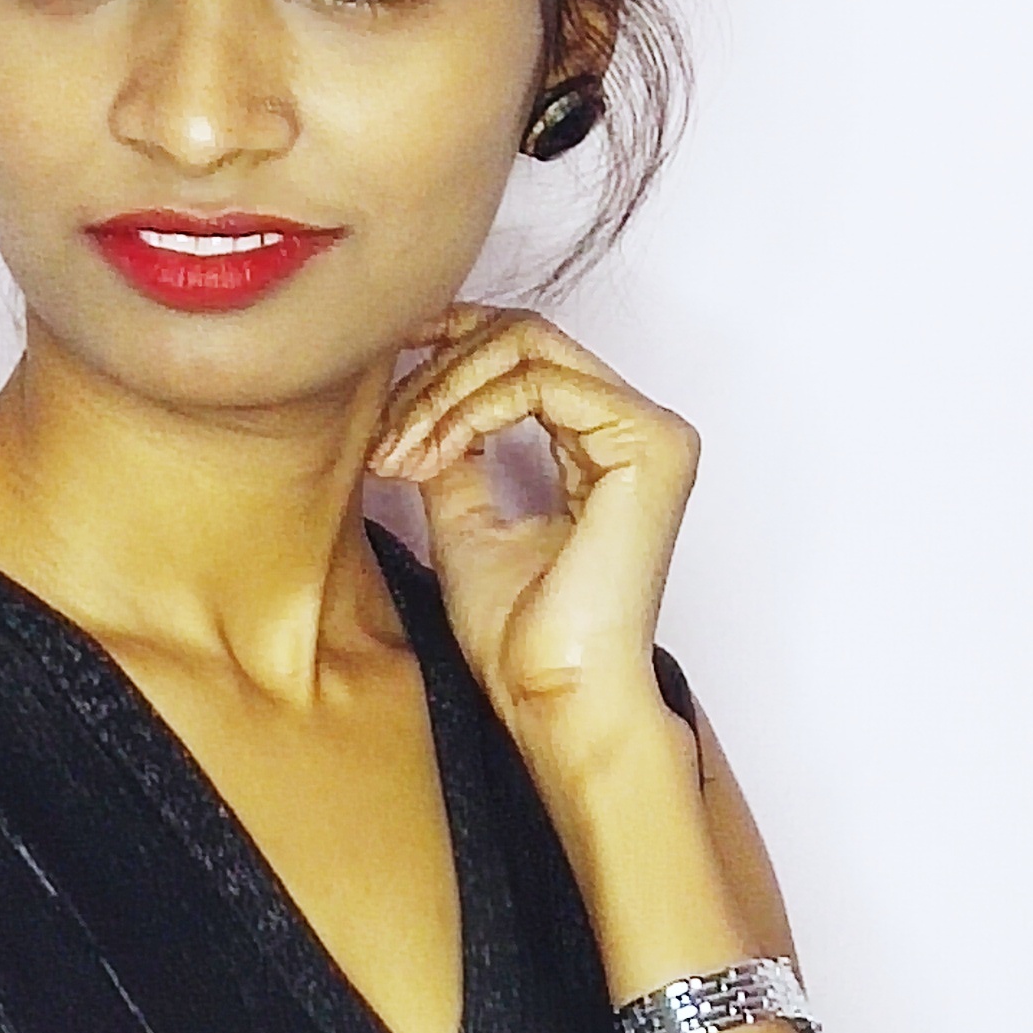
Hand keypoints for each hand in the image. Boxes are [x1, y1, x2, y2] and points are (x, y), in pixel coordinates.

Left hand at [368, 303, 700, 778]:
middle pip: (523, 336)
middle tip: (384, 435)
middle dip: (435, 371)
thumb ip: (455, 454)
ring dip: (443, 391)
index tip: (383, 363)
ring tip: (400, 453)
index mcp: (602, 445)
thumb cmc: (520, 637)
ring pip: (527, 345)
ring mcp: (648, 431)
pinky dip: (472, 407)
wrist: (554, 696)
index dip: (450, 342)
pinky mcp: (649, 443)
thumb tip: (420, 404)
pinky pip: (542, 380)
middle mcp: (634, 428)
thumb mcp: (464, 520)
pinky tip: (435, 454)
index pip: (526, 352)